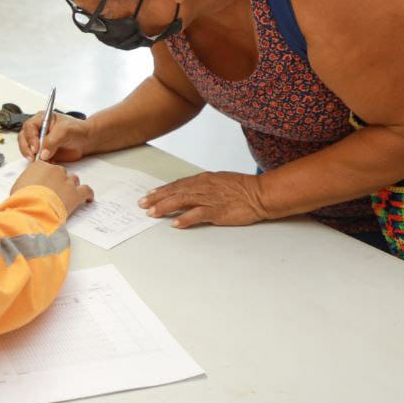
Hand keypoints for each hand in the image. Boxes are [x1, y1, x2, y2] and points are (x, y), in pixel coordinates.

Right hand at [12, 161, 93, 216]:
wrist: (31, 211)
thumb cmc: (22, 201)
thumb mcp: (18, 187)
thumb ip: (26, 183)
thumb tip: (26, 190)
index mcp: (40, 166)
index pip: (47, 167)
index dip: (47, 177)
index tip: (45, 183)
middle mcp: (55, 170)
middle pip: (60, 173)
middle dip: (58, 182)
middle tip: (54, 193)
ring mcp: (67, 181)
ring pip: (73, 180)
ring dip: (71, 187)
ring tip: (67, 197)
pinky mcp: (76, 193)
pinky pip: (86, 190)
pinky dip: (88, 194)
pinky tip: (87, 199)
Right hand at [17, 111, 90, 162]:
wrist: (86, 141)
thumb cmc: (77, 130)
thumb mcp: (65, 131)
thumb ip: (52, 140)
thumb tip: (43, 153)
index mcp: (41, 119)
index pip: (29, 127)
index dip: (30, 138)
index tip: (36, 148)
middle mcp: (38, 130)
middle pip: (23, 138)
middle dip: (26, 148)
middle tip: (33, 157)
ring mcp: (39, 142)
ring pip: (27, 149)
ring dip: (31, 156)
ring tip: (39, 161)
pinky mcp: (42, 152)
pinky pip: (35, 158)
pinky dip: (38, 162)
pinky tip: (46, 164)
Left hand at [138, 171, 269, 227]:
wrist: (261, 193)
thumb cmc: (242, 188)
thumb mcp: (219, 182)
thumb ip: (203, 187)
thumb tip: (188, 193)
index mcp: (203, 179)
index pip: (177, 184)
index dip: (161, 191)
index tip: (149, 196)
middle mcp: (203, 186)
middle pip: (175, 192)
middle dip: (157, 198)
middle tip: (142, 204)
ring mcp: (210, 198)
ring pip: (182, 201)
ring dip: (165, 207)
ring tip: (152, 213)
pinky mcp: (218, 210)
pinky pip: (198, 214)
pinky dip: (185, 218)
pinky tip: (175, 223)